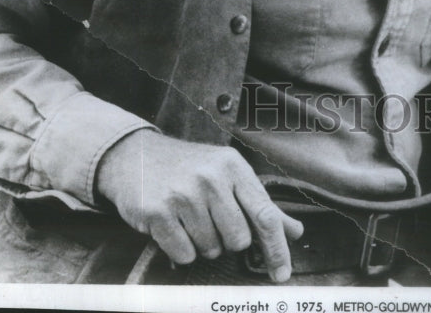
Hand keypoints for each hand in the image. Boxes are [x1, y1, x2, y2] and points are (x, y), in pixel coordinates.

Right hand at [95, 129, 303, 280]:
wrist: (135, 156)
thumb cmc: (188, 167)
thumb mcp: (227, 174)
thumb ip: (260, 204)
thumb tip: (294, 231)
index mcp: (234, 166)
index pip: (265, 215)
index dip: (277, 248)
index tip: (282, 273)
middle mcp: (211, 177)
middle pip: (238, 239)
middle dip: (228, 241)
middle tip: (212, 221)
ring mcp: (184, 194)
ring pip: (211, 249)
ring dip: (203, 244)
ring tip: (190, 219)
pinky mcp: (158, 212)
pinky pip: (184, 254)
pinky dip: (181, 249)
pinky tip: (174, 227)